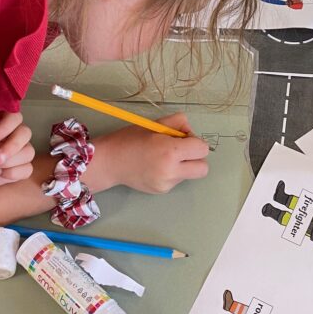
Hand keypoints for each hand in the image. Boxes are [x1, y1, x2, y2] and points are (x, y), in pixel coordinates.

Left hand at [0, 112, 35, 188]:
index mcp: (0, 120)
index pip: (14, 117)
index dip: (4, 128)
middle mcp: (12, 133)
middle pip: (25, 133)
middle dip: (11, 147)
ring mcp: (17, 151)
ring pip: (29, 152)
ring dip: (10, 161)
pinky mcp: (17, 168)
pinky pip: (27, 169)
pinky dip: (13, 172)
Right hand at [86, 113, 209, 193]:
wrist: (109, 162)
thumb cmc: (129, 139)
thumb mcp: (154, 124)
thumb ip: (177, 122)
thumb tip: (189, 131)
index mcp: (170, 151)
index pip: (202, 149)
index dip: (195, 141)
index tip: (183, 138)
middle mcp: (171, 171)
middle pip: (203, 168)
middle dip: (197, 157)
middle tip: (182, 150)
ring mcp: (167, 184)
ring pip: (190, 174)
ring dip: (184, 165)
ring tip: (163, 157)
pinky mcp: (162, 191)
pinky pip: (177, 180)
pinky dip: (172, 172)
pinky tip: (156, 166)